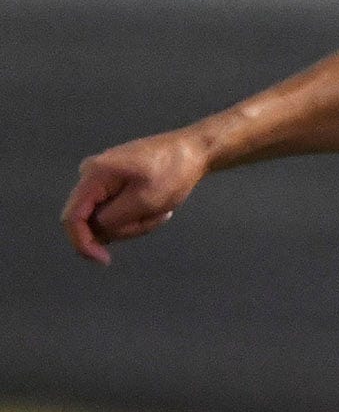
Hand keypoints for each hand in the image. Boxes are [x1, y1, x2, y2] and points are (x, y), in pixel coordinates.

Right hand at [62, 131, 209, 263]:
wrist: (193, 151)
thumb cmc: (173, 172)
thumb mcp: (145, 201)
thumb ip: (114, 219)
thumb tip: (95, 231)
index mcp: (94, 175)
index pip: (72, 217)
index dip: (82, 243)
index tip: (103, 260)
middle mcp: (91, 176)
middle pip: (93, 220)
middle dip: (124, 227)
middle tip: (155, 217)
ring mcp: (102, 180)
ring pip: (109, 219)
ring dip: (136, 222)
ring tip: (161, 210)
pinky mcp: (114, 184)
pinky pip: (119, 211)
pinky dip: (139, 215)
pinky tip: (158, 207)